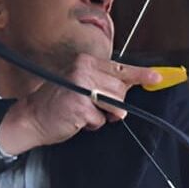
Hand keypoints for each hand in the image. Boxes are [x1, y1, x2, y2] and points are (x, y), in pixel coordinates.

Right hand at [0, 54, 161, 153]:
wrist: (31, 117)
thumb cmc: (58, 103)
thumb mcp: (80, 84)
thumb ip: (102, 83)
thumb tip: (129, 86)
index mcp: (85, 62)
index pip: (119, 68)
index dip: (140, 74)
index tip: (157, 77)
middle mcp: (83, 70)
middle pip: (120, 89)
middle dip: (113, 104)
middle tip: (94, 106)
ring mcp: (81, 87)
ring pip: (114, 104)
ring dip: (103, 115)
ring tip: (83, 112)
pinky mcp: (80, 106)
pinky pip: (101, 120)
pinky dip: (91, 124)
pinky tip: (76, 119)